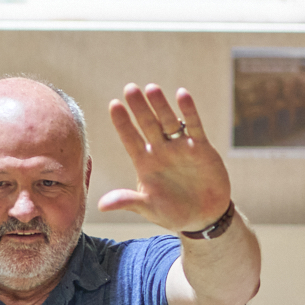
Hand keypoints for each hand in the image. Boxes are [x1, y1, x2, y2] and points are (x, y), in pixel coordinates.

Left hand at [98, 84, 231, 233]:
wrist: (204, 217)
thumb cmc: (172, 213)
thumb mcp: (149, 208)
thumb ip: (128, 201)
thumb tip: (101, 205)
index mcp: (145, 163)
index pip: (130, 139)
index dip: (123, 123)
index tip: (114, 105)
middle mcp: (161, 151)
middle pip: (148, 125)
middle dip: (139, 108)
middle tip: (129, 88)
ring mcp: (180, 147)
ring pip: (169, 122)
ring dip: (161, 106)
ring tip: (151, 88)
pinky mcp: (201, 148)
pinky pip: (194, 126)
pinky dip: (189, 112)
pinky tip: (182, 94)